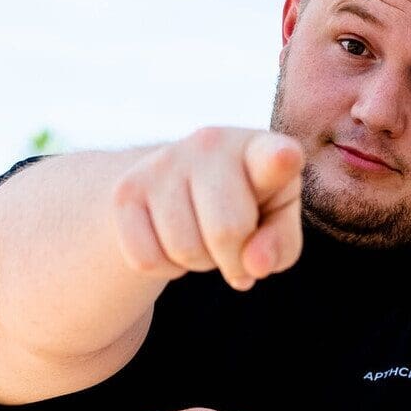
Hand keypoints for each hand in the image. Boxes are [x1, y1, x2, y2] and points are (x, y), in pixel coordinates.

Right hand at [110, 127, 303, 291]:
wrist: (181, 189)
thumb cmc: (246, 209)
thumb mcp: (276, 226)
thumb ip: (279, 247)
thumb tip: (253, 265)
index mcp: (260, 150)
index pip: (271, 157)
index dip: (279, 160)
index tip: (285, 157)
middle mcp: (210, 144)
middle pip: (226, 232)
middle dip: (232, 260)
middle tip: (232, 246)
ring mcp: (162, 163)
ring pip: (183, 249)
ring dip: (198, 262)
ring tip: (203, 237)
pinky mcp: (125, 191)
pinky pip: (146, 259)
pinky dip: (164, 267)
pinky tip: (172, 240)